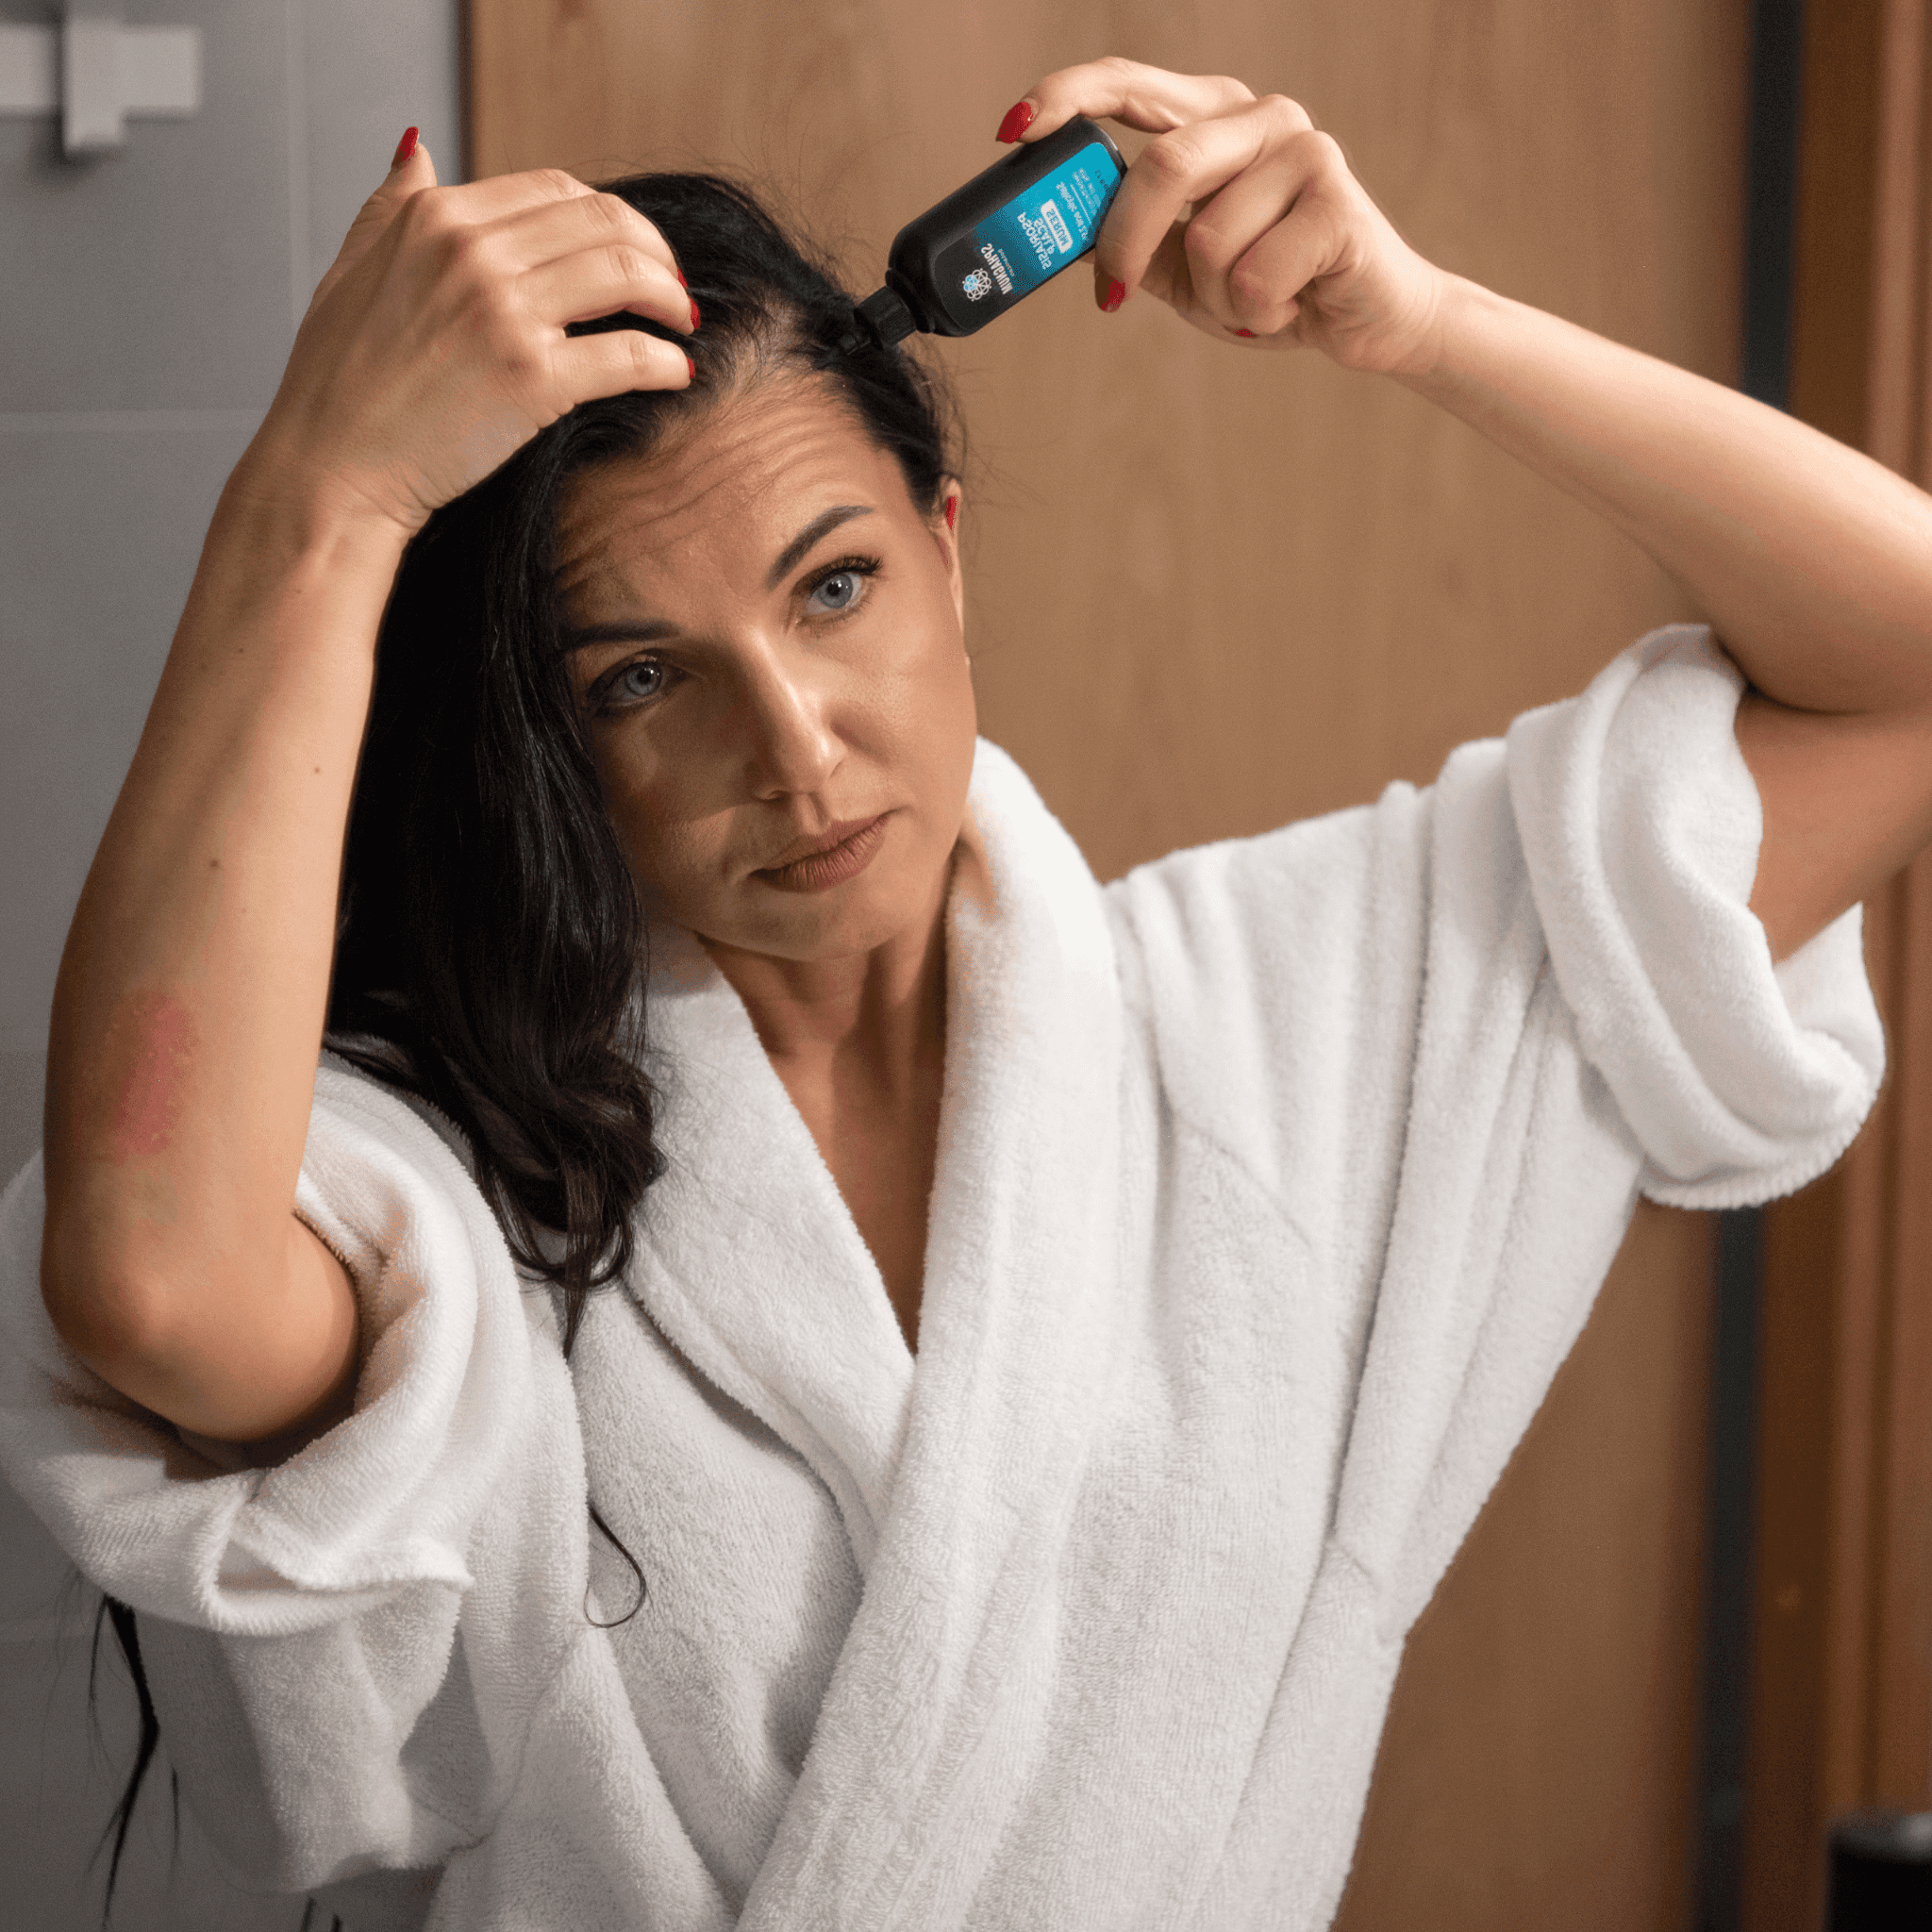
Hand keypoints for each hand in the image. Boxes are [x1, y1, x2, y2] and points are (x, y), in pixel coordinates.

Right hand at [243, 136, 696, 537]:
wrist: (332, 468)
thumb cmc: (340, 381)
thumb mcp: (353, 265)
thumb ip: (393, 203)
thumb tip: (417, 146)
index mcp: (435, 218)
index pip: (555, 189)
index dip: (608, 217)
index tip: (629, 250)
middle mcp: (471, 252)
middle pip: (604, 222)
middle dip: (655, 252)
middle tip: (672, 289)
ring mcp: (503, 313)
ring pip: (627, 274)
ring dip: (670, 298)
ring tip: (681, 323)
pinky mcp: (532, 380)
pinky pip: (629, 354)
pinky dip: (665, 362)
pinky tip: (675, 373)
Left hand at [1003, 58, 1445, 375]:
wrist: (1366, 320)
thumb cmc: (1269, 284)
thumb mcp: (1182, 265)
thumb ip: (1127, 239)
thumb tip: (1050, 234)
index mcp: (1213, 117)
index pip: (1128, 85)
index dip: (1067, 97)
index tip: (1012, 131)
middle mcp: (1259, 116)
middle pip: (1163, 166)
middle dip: (1128, 245)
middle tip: (1114, 295)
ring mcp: (1303, 149)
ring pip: (1207, 239)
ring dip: (1215, 298)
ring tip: (1251, 300)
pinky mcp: (1337, 200)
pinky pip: (1253, 276)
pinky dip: (1258, 312)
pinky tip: (1291, 302)